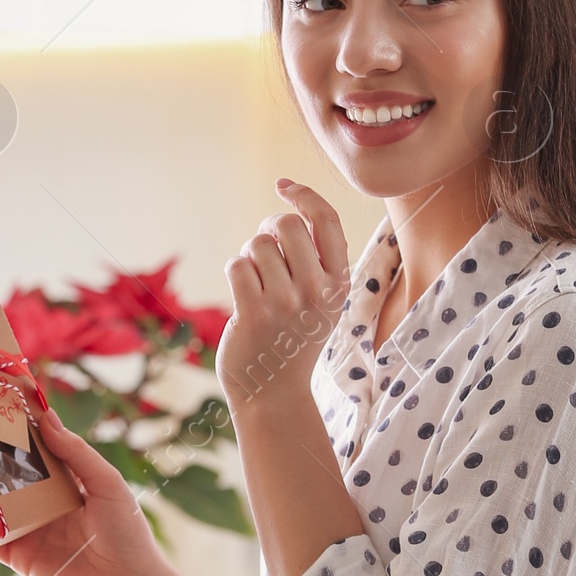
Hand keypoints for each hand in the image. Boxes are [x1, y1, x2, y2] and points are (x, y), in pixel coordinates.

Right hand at [0, 405, 162, 575]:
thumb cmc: (127, 530)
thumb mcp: (107, 483)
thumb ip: (76, 453)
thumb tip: (47, 418)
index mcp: (64, 480)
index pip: (34, 450)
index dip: (16, 432)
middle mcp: (43, 502)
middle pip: (7, 476)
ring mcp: (28, 528)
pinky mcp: (18, 556)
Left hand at [217, 179, 350, 412]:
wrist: (274, 390)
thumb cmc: (293, 337)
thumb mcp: (322, 300)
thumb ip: (316, 259)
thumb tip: (289, 209)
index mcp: (339, 283)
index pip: (325, 219)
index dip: (303, 195)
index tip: (284, 186)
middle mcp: (317, 290)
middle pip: (286, 224)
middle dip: (269, 229)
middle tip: (266, 251)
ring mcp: (286, 302)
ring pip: (257, 244)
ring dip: (250, 257)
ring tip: (257, 284)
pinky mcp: (254, 312)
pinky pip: (237, 265)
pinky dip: (235, 273)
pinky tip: (243, 295)